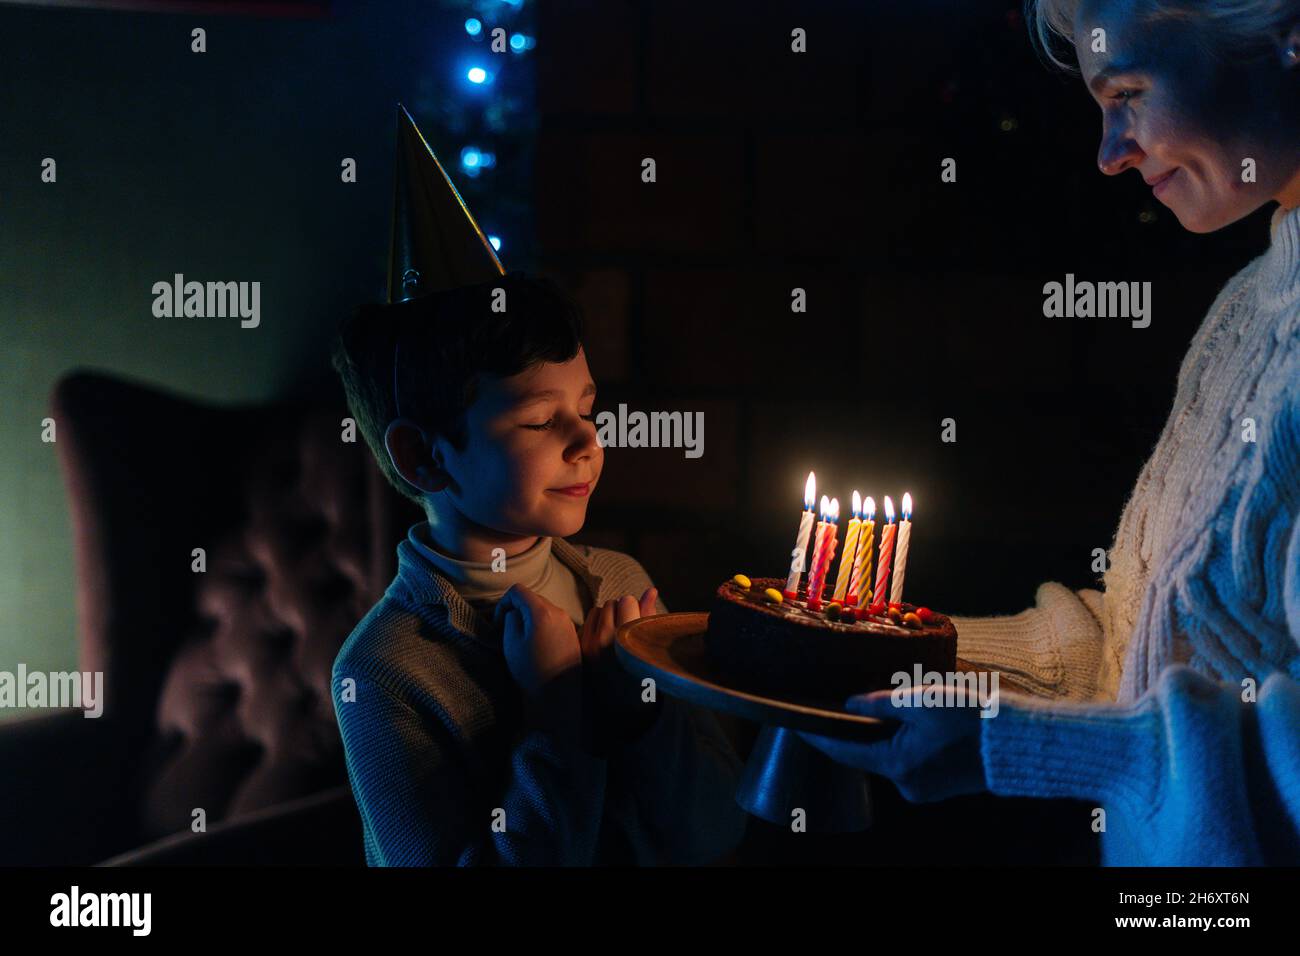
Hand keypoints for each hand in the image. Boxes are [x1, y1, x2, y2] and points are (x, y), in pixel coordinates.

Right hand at [495, 583, 582, 740]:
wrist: (556, 696)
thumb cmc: (529, 670)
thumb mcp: (511, 641)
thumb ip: (511, 618)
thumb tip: (515, 612)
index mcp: (542, 611)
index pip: (518, 590)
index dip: (503, 603)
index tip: (498, 622)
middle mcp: (559, 612)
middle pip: (532, 598)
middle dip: (517, 609)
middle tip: (507, 629)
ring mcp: (569, 623)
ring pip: (543, 609)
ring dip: (530, 618)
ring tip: (522, 639)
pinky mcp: (573, 634)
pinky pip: (554, 620)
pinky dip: (542, 625)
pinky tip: (537, 645)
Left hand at [579, 587, 659, 748]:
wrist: (620, 711)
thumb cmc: (645, 679)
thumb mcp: (651, 648)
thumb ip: (649, 616)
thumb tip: (651, 589)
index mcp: (625, 640)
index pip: (627, 600)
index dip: (636, 608)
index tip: (639, 623)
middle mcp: (603, 641)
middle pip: (612, 602)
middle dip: (622, 610)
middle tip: (628, 629)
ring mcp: (587, 646)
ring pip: (598, 609)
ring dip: (608, 616)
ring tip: (616, 635)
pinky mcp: (578, 649)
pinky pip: (587, 621)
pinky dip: (596, 625)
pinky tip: (604, 641)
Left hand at [797, 684, 986, 802]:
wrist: (1016, 741)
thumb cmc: (969, 717)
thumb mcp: (919, 700)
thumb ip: (879, 702)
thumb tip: (850, 705)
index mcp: (897, 765)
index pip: (844, 752)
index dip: (820, 736)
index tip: (798, 725)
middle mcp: (906, 785)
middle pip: (867, 754)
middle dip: (860, 729)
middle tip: (850, 702)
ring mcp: (923, 789)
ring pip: (890, 756)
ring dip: (888, 734)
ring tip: (894, 706)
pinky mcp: (938, 786)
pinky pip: (910, 761)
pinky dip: (906, 743)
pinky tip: (916, 722)